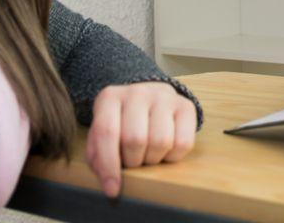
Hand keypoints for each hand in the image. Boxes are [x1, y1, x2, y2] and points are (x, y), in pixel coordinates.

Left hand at [85, 82, 196, 197]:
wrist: (148, 99)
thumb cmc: (121, 123)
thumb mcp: (102, 134)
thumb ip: (98, 156)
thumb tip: (109, 181)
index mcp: (110, 97)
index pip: (107, 132)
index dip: (109, 164)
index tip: (112, 189)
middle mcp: (138, 92)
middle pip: (136, 139)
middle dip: (133, 161)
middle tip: (132, 161)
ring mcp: (164, 97)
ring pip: (161, 141)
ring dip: (153, 159)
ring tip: (147, 154)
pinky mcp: (186, 105)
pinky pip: (183, 143)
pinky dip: (173, 156)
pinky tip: (165, 150)